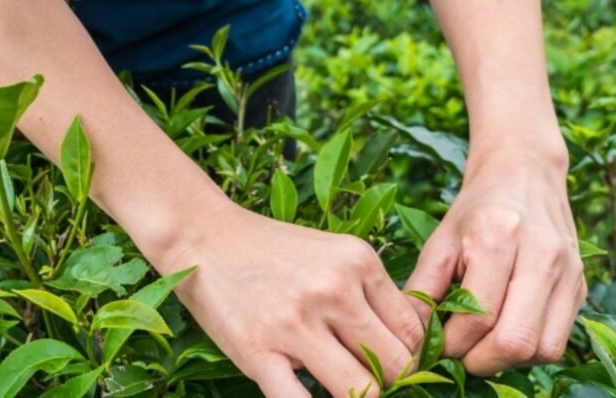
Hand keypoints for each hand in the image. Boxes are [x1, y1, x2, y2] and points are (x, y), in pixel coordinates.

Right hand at [158, 205, 424, 397]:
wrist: (202, 235)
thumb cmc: (269, 249)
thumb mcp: (332, 253)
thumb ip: (369, 292)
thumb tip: (410, 342)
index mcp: (358, 262)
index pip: (413, 332)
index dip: (410, 358)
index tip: (391, 364)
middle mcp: (333, 290)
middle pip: (396, 365)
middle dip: (388, 382)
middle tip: (366, 379)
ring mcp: (295, 323)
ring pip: (362, 391)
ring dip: (357, 397)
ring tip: (337, 386)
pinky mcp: (258, 352)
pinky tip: (306, 394)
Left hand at [405, 145, 586, 374]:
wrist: (524, 173)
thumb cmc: (476, 209)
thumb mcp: (439, 240)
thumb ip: (422, 289)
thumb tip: (409, 337)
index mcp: (499, 237)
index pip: (478, 317)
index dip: (452, 344)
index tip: (434, 346)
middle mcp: (542, 255)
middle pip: (515, 341)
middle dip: (479, 360)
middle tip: (456, 354)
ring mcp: (568, 272)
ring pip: (543, 349)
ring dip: (507, 360)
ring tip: (480, 345)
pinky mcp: (580, 286)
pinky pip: (557, 341)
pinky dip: (528, 351)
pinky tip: (503, 334)